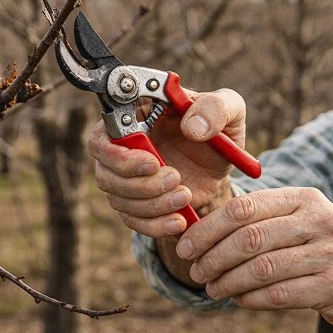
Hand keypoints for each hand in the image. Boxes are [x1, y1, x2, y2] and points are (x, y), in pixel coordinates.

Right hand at [88, 88, 249, 237]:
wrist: (226, 163)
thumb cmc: (221, 128)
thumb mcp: (230, 109)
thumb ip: (216, 108)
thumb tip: (193, 128)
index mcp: (138, 114)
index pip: (103, 133)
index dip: (118, 153)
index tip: (153, 162)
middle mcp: (125, 145)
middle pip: (105, 171)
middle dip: (139, 183)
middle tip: (175, 178)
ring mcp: (128, 175)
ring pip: (117, 197)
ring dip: (151, 203)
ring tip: (185, 195)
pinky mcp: (138, 200)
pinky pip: (131, 219)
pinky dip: (154, 224)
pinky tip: (178, 221)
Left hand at [175, 187, 332, 329]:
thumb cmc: (324, 248)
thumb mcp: (300, 221)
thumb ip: (260, 221)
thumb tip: (199, 229)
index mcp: (304, 199)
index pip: (245, 208)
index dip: (208, 229)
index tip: (186, 247)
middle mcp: (320, 221)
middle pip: (250, 238)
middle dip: (213, 258)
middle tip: (196, 273)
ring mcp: (331, 254)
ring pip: (262, 269)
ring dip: (228, 282)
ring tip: (212, 290)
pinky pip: (279, 294)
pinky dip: (251, 299)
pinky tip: (239, 300)